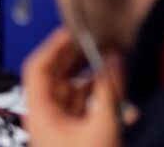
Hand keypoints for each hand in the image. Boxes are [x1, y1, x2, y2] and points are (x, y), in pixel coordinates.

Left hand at [23, 28, 124, 146]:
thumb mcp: (102, 125)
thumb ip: (110, 88)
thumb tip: (115, 57)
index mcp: (41, 114)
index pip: (38, 69)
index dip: (54, 45)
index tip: (76, 29)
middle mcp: (49, 117)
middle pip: (58, 76)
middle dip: (81, 57)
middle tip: (103, 40)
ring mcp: (64, 127)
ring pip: (77, 90)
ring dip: (97, 76)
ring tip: (118, 64)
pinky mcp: (80, 134)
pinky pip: (90, 106)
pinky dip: (105, 96)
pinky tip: (124, 96)